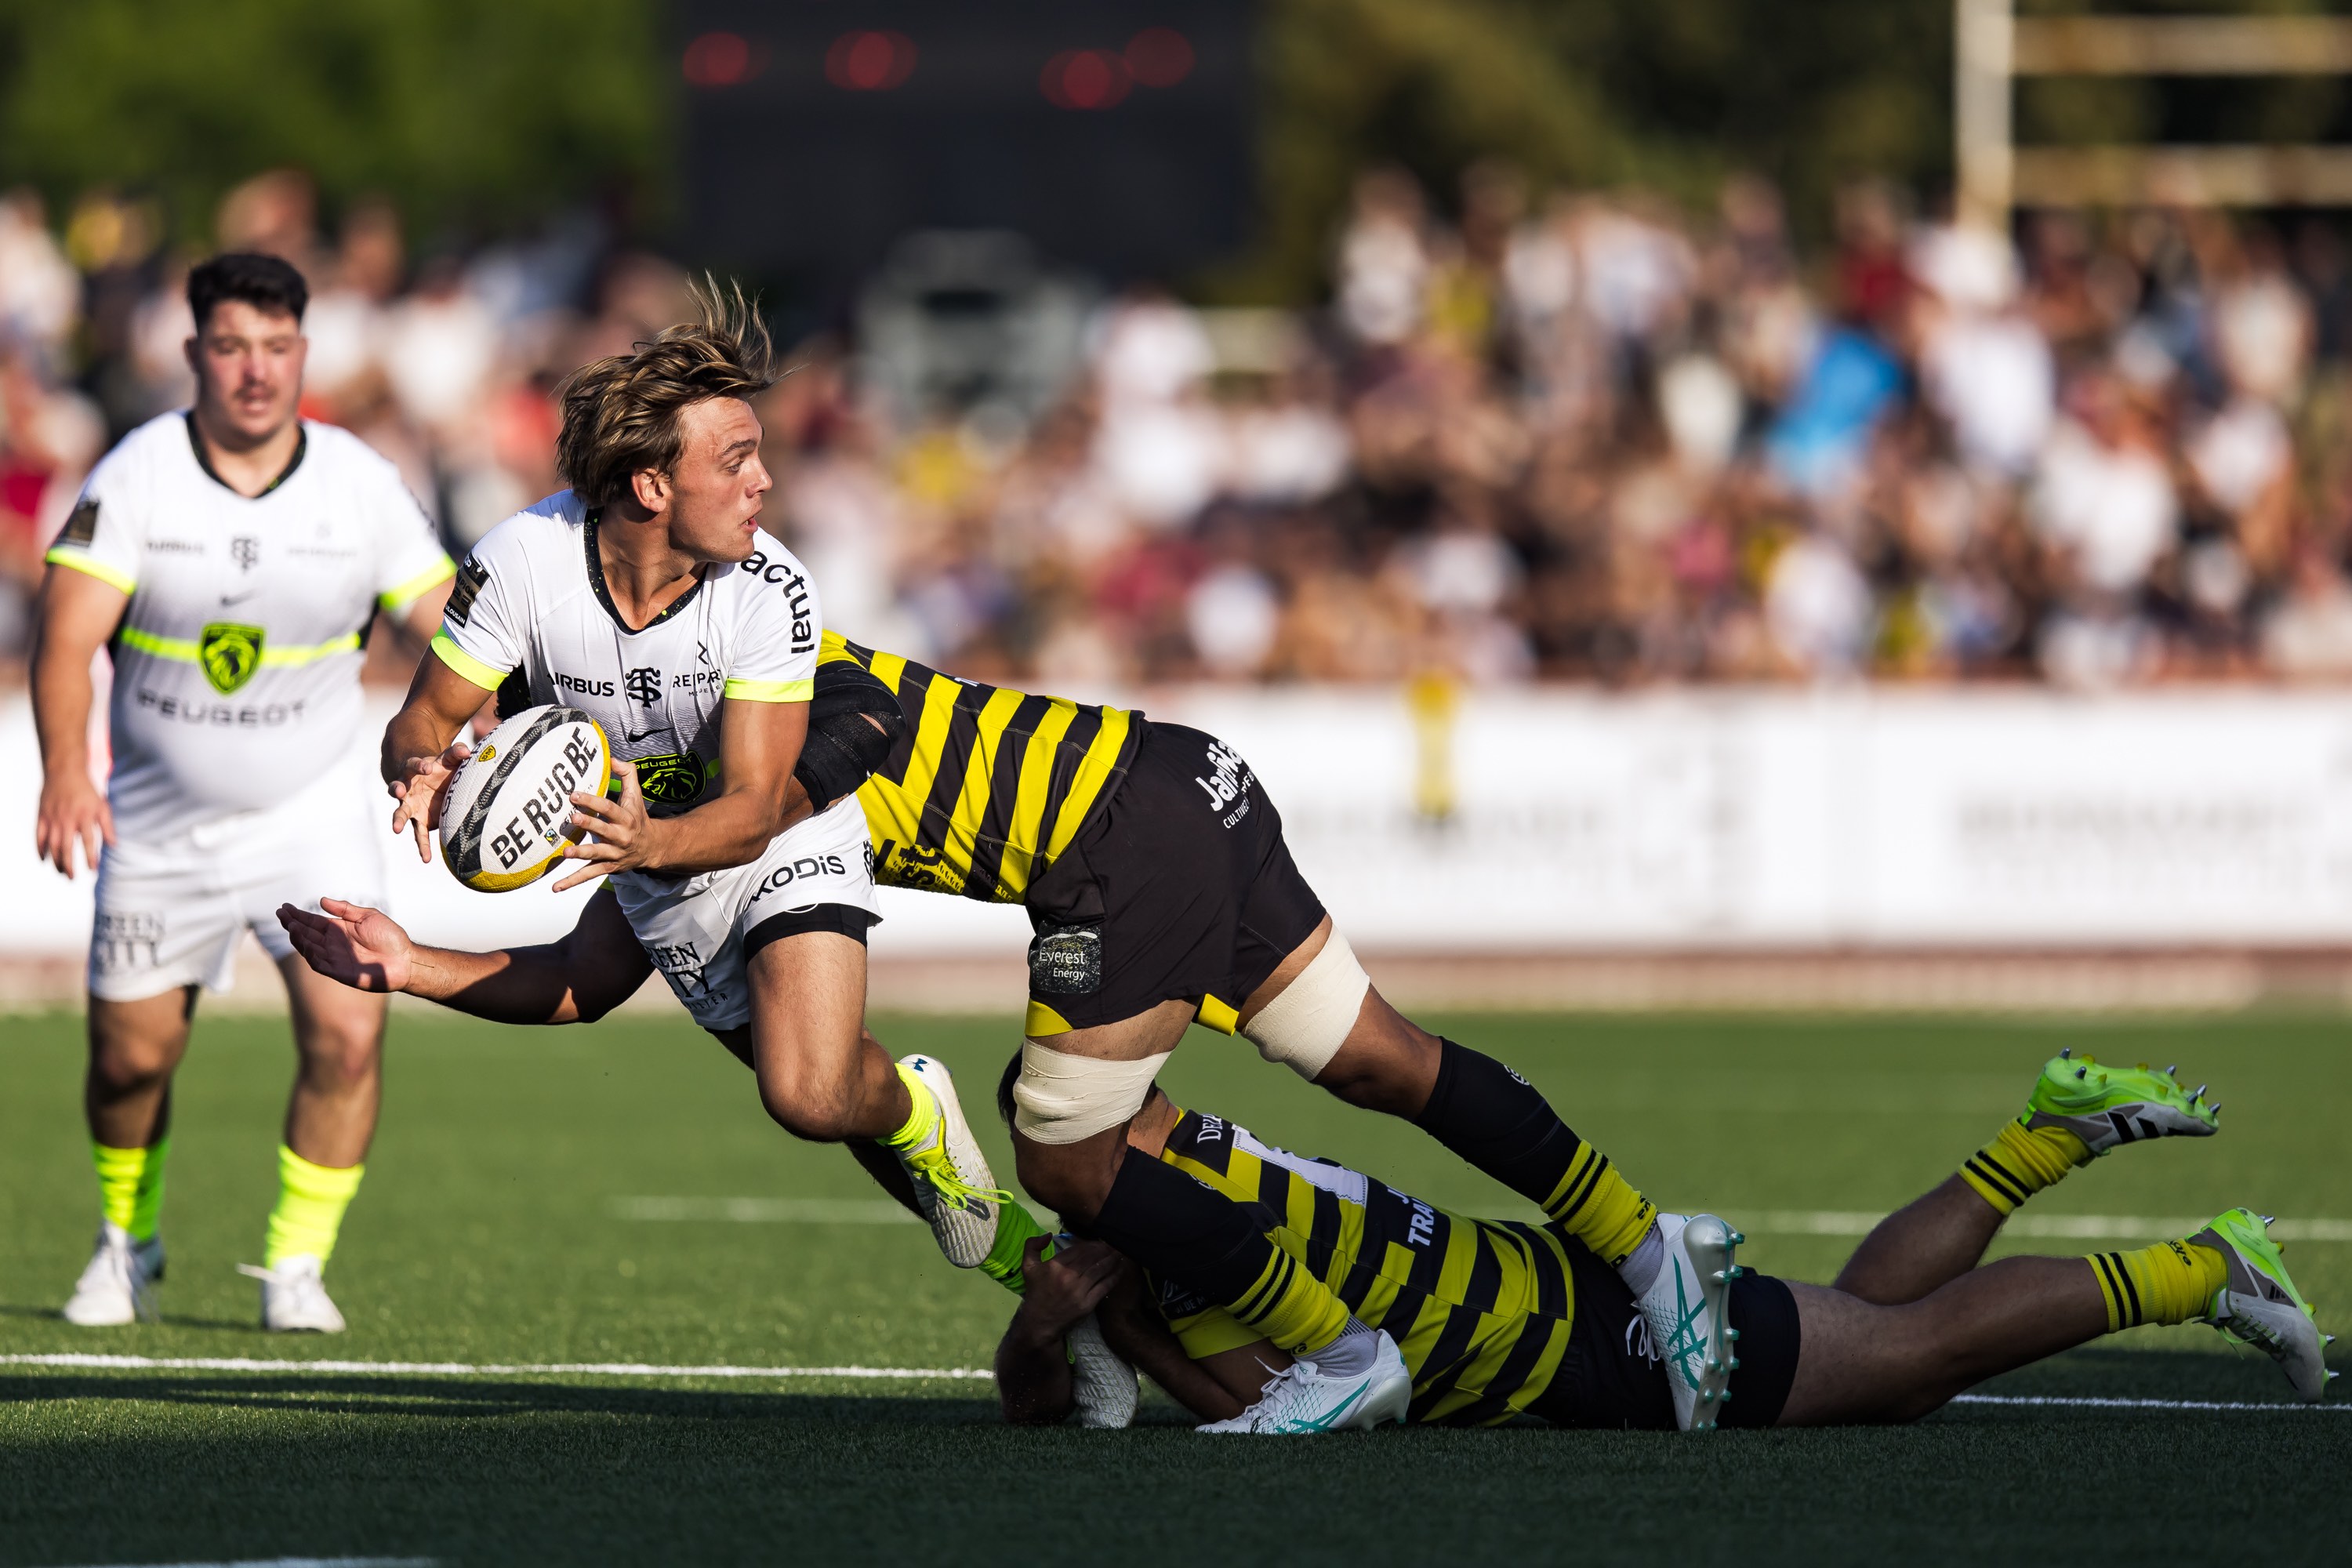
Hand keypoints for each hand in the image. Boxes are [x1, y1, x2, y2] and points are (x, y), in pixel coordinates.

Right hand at [35, 766, 111, 878]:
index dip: (90, 858)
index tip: (93, 871)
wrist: (65, 771)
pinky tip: (44, 859)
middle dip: (69, 866)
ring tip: (61, 872)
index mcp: (85, 817)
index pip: (88, 842)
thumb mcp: (102, 806)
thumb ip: (107, 826)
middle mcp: (67, 819)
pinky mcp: (42, 816)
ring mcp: (52, 818)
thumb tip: (114, 845)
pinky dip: (40, 849)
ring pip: (51, 845)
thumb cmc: (87, 790)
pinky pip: (38, 836)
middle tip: (72, 878)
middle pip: (66, 848)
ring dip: (55, 861)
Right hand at [277, 898, 414, 992]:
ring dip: (299, 938)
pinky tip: (306, 944)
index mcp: (338, 929)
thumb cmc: (390, 937)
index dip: (298, 915)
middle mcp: (333, 943)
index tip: (284, 907)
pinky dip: (311, 955)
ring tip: (292, 926)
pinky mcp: (339, 972)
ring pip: (309, 948)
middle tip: (281, 914)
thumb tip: (321, 900)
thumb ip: (346, 910)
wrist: (405, 959)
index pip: (312, 921)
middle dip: (292, 924)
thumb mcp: (368, 916)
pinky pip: (320, 964)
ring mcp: (334, 958)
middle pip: (306, 934)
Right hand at [389, 741, 469, 862]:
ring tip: (396, 828)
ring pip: (402, 813)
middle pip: (398, 788)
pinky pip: (419, 834)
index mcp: (414, 770)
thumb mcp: (447, 759)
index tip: (426, 767)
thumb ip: (456, 753)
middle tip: (398, 791)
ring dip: (398, 820)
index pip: (413, 765)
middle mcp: (407, 788)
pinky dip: (422, 846)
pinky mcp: (420, 820)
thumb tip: (467, 750)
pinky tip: (426, 858)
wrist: (432, 782)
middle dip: (397, 789)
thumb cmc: (440, 768)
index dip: (419, 765)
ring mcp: (411, 806)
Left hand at [553, 758, 663, 890]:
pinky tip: (555, 887)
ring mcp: (614, 854)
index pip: (609, 808)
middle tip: (573, 818)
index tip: (574, 795)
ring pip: (597, 854)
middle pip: (605, 830)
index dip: (592, 801)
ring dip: (581, 854)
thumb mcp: (636, 795)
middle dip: (590, 825)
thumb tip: (611, 758)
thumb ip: (627, 773)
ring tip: (565, 854)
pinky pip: (589, 875)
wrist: (653, 847)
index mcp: (626, 818)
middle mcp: (621, 837)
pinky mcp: (607, 867)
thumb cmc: (638, 817)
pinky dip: (572, 882)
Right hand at [1014, 1236, 1122, 1341]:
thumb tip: (1048, 1234)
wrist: (1039, 1322)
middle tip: (1113, 1245)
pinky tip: (1120, 1269)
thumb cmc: (1036, 1293)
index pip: (1078, 1249)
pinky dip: (1114, 1276)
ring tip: (1119, 1254)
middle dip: (1104, 1250)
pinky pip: (1104, 1286)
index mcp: (1055, 1266)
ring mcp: (1078, 1291)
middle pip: (1091, 1258)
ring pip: (1100, 1270)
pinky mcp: (1087, 1304)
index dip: (1091, 1244)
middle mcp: (1067, 1276)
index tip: (1099, 1242)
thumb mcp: (1028, 1267)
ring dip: (1112, 1260)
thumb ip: (1032, 1246)